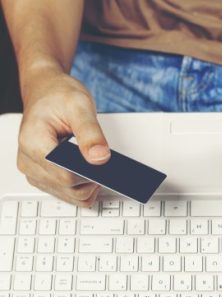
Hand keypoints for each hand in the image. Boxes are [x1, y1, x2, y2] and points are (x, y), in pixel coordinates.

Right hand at [17, 70, 109, 206]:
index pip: (66, 176)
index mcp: (33, 143)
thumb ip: (91, 133)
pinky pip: (66, 193)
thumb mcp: (80, 105)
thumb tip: (100, 158)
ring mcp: (34, 171)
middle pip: (69, 188)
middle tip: (104, 160)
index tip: (106, 166)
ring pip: (69, 195)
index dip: (90, 174)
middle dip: (92, 178)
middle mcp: (29, 162)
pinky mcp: (42, 176)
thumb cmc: (58, 95)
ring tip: (95, 163)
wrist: (46, 91)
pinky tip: (89, 172)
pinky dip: (81, 186)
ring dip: (87, 185)